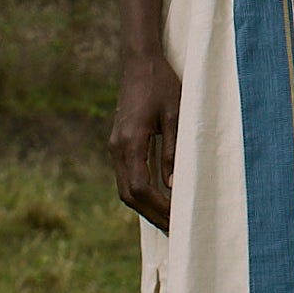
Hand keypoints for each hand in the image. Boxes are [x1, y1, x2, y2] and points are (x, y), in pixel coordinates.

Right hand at [109, 52, 180, 231]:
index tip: (178, 221)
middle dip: (152, 214)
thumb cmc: (161, 84)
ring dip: (145, 206)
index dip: (159, 208)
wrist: (139, 62)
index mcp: (130, 142)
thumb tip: (173, 185)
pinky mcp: (118, 143)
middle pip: (130, 194)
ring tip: (168, 220)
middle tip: (176, 230)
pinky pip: (126, 176)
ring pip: (125, 188)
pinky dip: (141, 193)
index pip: (142, 188)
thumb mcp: (175, 115)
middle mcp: (117, 148)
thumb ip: (173, 150)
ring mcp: (115, 146)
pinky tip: (159, 199)